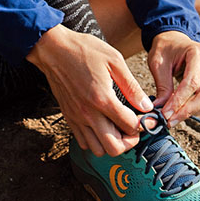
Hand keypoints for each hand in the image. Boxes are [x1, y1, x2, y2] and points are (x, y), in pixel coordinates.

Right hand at [26, 24, 152, 156]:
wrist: (53, 50)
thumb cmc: (84, 51)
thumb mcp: (114, 61)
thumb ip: (131, 86)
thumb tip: (146, 106)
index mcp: (102, 99)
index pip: (129, 126)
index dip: (141, 124)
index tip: (142, 116)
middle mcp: (88, 114)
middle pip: (114, 148)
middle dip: (129, 142)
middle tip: (132, 128)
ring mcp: (77, 118)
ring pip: (97, 150)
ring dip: (112, 143)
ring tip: (118, 128)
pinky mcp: (69, 118)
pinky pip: (83, 142)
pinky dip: (96, 140)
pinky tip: (102, 125)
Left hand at [147, 31, 199, 126]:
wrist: (173, 41)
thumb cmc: (164, 48)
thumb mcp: (157, 63)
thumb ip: (162, 85)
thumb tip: (160, 109)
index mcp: (198, 53)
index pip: (192, 82)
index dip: (179, 101)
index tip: (165, 114)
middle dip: (187, 111)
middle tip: (169, 121)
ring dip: (191, 112)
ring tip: (172, 117)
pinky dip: (194, 109)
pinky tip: (180, 110)